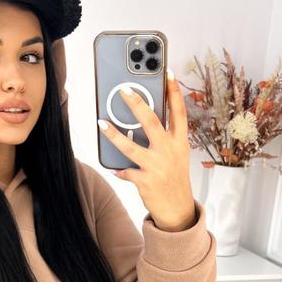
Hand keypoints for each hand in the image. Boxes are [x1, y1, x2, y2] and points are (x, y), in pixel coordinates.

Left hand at [98, 71, 196, 231]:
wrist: (178, 209)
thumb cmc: (174, 178)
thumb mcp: (177, 155)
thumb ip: (165, 138)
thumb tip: (144, 118)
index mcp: (179, 142)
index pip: (179, 112)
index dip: (174, 91)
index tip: (168, 72)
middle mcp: (169, 151)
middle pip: (151, 122)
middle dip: (136, 104)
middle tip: (123, 90)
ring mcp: (157, 166)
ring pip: (131, 146)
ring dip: (113, 134)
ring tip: (101, 123)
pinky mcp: (146, 181)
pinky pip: (126, 172)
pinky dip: (119, 170)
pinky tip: (113, 168)